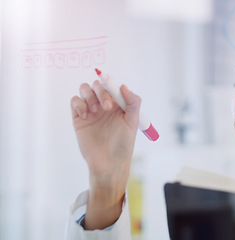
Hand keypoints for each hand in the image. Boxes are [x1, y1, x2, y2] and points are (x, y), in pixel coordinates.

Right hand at [70, 80, 140, 228]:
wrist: (108, 163)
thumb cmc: (123, 144)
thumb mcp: (132, 123)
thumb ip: (132, 103)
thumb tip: (124, 86)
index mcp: (118, 104)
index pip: (112, 86)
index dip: (110, 82)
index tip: (110, 86)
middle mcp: (104, 105)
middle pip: (97, 85)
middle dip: (101, 91)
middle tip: (107, 107)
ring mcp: (91, 110)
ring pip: (84, 89)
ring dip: (89, 95)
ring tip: (95, 110)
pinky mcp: (78, 118)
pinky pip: (75, 101)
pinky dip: (78, 104)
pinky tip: (85, 115)